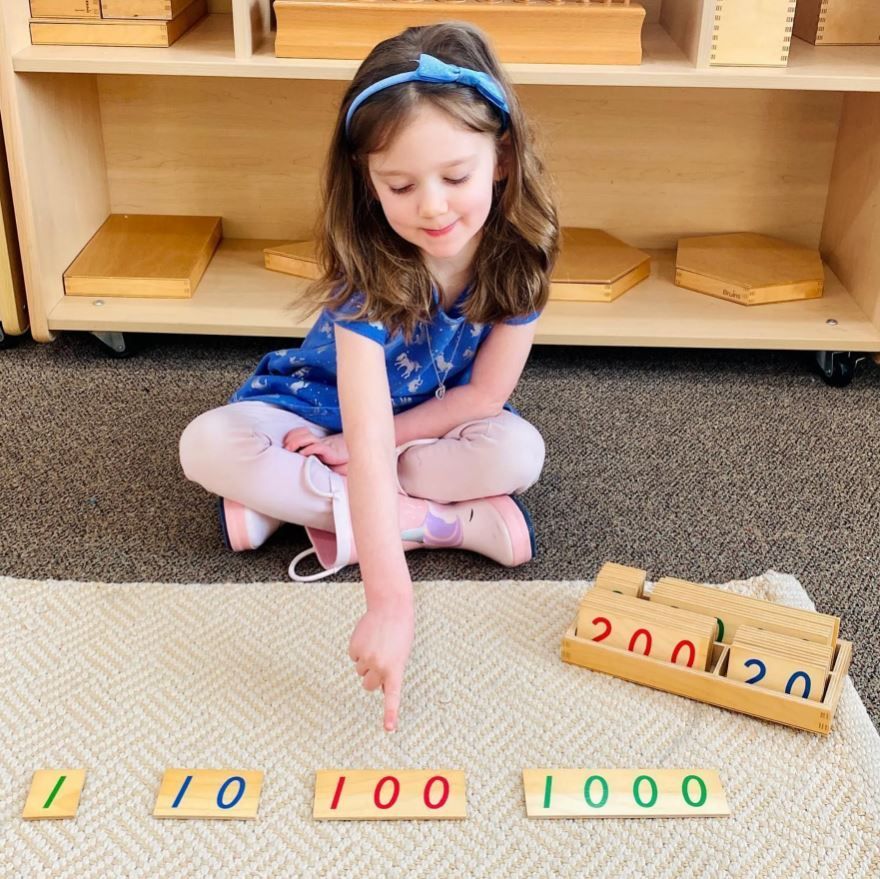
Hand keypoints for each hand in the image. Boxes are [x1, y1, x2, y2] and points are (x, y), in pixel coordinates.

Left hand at [283, 428, 349, 474]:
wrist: (346, 458)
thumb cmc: (328, 458)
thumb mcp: (314, 455)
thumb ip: (304, 454)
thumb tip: (288, 458)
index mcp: (312, 440)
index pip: (299, 431)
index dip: (290, 436)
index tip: (284, 445)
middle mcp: (316, 440)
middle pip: (302, 432)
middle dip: (291, 438)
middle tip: (285, 448)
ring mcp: (322, 445)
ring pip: (308, 437)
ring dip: (297, 442)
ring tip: (290, 450)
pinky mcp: (328, 451)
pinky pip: (318, 447)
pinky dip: (309, 449)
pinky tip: (303, 453)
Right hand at [348, 602, 413, 731]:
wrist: (391, 608)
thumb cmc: (399, 633)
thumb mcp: (401, 655)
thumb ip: (390, 672)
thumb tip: (377, 687)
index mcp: (396, 669)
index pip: (393, 696)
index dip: (390, 714)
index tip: (390, 729)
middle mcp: (380, 666)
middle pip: (368, 685)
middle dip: (371, 677)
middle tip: (380, 660)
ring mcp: (366, 658)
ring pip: (360, 670)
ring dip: (366, 661)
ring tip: (377, 643)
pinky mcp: (355, 648)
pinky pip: (354, 656)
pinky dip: (358, 649)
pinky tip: (368, 636)